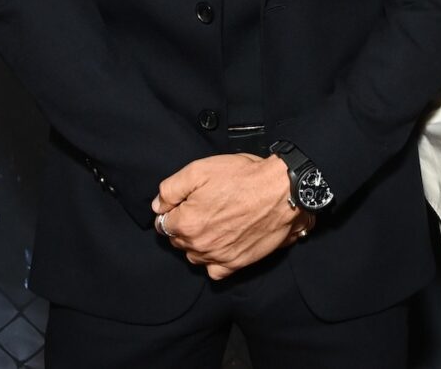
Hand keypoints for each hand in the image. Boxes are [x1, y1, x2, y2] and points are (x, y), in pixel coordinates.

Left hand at [151, 153, 311, 278]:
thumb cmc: (243, 177)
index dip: (173, 210)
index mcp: (187, 222)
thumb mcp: (200, 170)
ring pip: (194, 255)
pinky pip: (214, 271)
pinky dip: (213, 260)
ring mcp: (218, 256)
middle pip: (178, 240)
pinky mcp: (236, 263)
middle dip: (184, 226)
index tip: (185, 202)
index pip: (163, 223)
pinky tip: (220, 245)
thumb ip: (171, 188)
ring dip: (197, 243)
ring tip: (212, 224)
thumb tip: (158, 205)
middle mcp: (199, 244)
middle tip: (202, 208)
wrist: (281, 191)